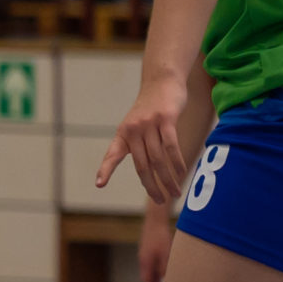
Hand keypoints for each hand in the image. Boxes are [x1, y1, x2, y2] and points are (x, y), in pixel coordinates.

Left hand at [97, 69, 189, 204]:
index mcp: (123, 133)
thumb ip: (139, 143)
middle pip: (142, 165)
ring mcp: (149, 124)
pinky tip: (182, 173)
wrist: (162, 81)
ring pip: (158, 159)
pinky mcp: (166, 119)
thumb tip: (150, 169)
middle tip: (160, 200)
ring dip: (168, 179)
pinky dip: (177, 163)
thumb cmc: (152, 107)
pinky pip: (172, 146)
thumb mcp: (138, 124)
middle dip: (152, 186)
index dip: (106, 170)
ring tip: (175, 192)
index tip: (100, 184)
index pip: (112, 154)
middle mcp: (133, 130)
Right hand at [137, 202, 175, 281]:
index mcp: (146, 264)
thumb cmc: (161, 236)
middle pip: (147, 280)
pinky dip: (155, 274)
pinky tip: (162, 274)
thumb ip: (165, 268)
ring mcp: (144, 256)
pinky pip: (151, 267)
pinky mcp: (148, 251)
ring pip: (149, 273)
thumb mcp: (166, 254)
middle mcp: (143, 262)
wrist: (155, 220)